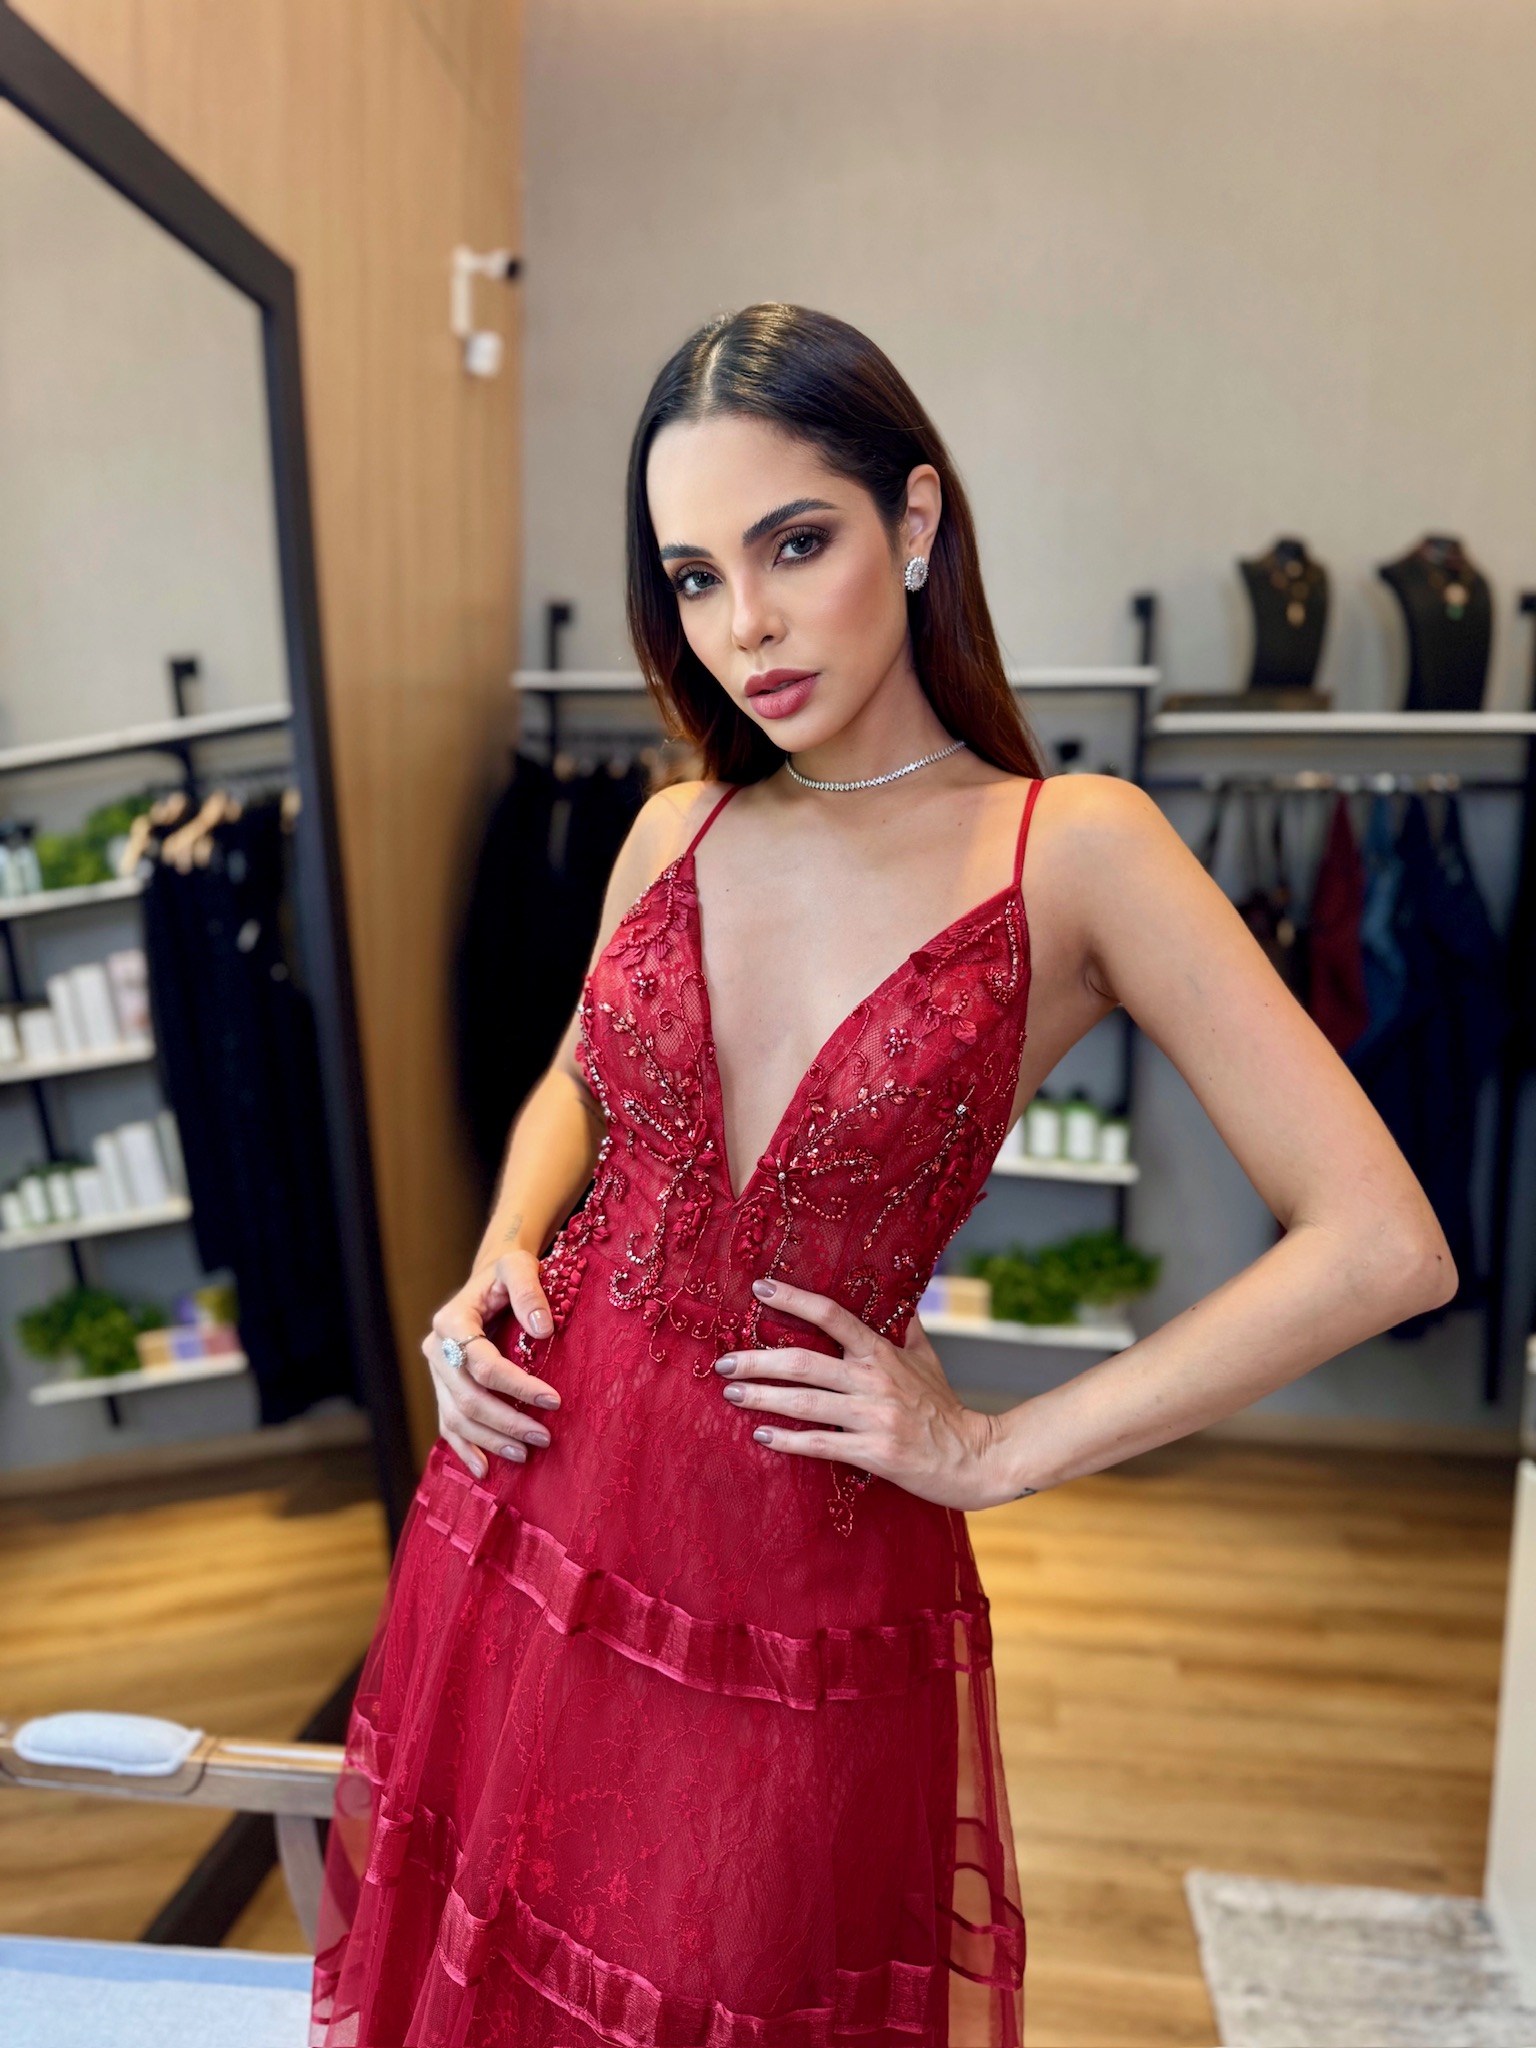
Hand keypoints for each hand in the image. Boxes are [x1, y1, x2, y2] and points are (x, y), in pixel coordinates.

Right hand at [424, 1249, 560, 1479]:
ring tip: (525, 1454)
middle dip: (506, 1422)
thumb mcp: (519, 1267)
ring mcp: (437, 1373)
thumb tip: (543, 1331)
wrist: (492, 1279)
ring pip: (457, 1418)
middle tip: (544, 1437)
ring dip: (490, 1440)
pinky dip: (465, 1449)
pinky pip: (448, 1425)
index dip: (517, 1386)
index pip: (483, 1365)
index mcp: (451, 1322)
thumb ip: (529, 1292)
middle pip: (468, 1398)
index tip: (553, 1400)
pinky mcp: (443, 1388)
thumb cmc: (508, 1272)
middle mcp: (437, 1350)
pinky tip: (484, 1469)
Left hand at [713, 1275, 1015, 1511]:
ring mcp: (873, 1417)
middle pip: (804, 1362)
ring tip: (732, 1393)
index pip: (833, 1316)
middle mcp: (874, 1380)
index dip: (794, 1299)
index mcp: (882, 1353)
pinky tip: (761, 1436)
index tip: (760, 1288)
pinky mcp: (873, 1453)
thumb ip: (904, 1327)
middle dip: (758, 1360)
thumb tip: (895, 1295)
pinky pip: (820, 1444)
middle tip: (723, 1361)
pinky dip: (787, 1440)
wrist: (974, 1457)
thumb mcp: (926, 1359)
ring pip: (805, 1402)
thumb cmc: (944, 1407)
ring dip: (763, 1397)